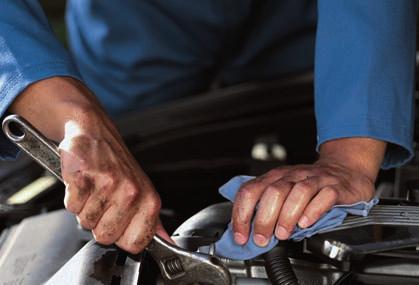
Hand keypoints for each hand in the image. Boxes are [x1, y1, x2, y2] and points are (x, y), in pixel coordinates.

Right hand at [10, 77, 169, 252]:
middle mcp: (131, 192)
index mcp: (149, 200)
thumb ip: (152, 220)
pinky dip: (73, 197)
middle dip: (100, 223)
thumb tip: (166, 243)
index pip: (135, 244)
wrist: (95, 133)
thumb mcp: (144, 191)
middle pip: (106, 237)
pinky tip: (83, 182)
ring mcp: (107, 184)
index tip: (119, 222)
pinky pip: (71, 207)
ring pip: (86, 223)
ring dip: (85, 208)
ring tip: (94, 188)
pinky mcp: (83, 177)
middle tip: (104, 200)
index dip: (122, 237)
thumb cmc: (118, 165)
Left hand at [232, 138, 385, 246]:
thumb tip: (247, 233)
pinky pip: (324, 196)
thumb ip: (266, 208)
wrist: (343, 170)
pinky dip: (313, 210)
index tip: (241, 235)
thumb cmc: (308, 186)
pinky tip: (305, 223)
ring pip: (298, 193)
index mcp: (274, 177)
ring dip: (286, 216)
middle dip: (264, 219)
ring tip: (282, 234)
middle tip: (261, 239)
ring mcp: (314, 180)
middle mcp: (292, 176)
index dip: (242, 214)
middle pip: (273, 193)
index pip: (250, 191)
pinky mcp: (334, 187)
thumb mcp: (283, 191)